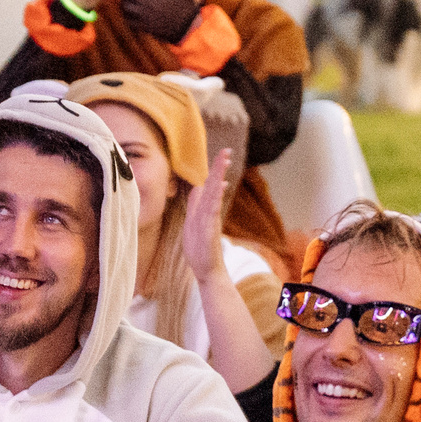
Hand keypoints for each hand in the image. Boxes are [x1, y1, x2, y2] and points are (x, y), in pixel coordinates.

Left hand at [120, 0, 199, 43]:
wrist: (187, 27)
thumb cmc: (185, 4)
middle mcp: (146, 1)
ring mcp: (144, 14)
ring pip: (125, 5)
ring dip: (124, 2)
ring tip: (127, 0)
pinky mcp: (143, 25)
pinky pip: (128, 20)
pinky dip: (127, 16)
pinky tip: (130, 13)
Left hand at [180, 148, 232, 281]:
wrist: (207, 270)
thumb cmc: (200, 249)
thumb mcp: (193, 222)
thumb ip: (196, 205)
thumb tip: (199, 188)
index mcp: (204, 209)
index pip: (208, 185)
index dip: (214, 172)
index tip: (223, 158)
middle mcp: (208, 211)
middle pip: (214, 184)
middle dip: (219, 167)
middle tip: (227, 151)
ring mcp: (210, 219)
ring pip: (215, 192)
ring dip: (219, 175)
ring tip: (225, 160)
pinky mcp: (210, 227)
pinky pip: (213, 207)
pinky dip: (216, 194)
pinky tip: (220, 184)